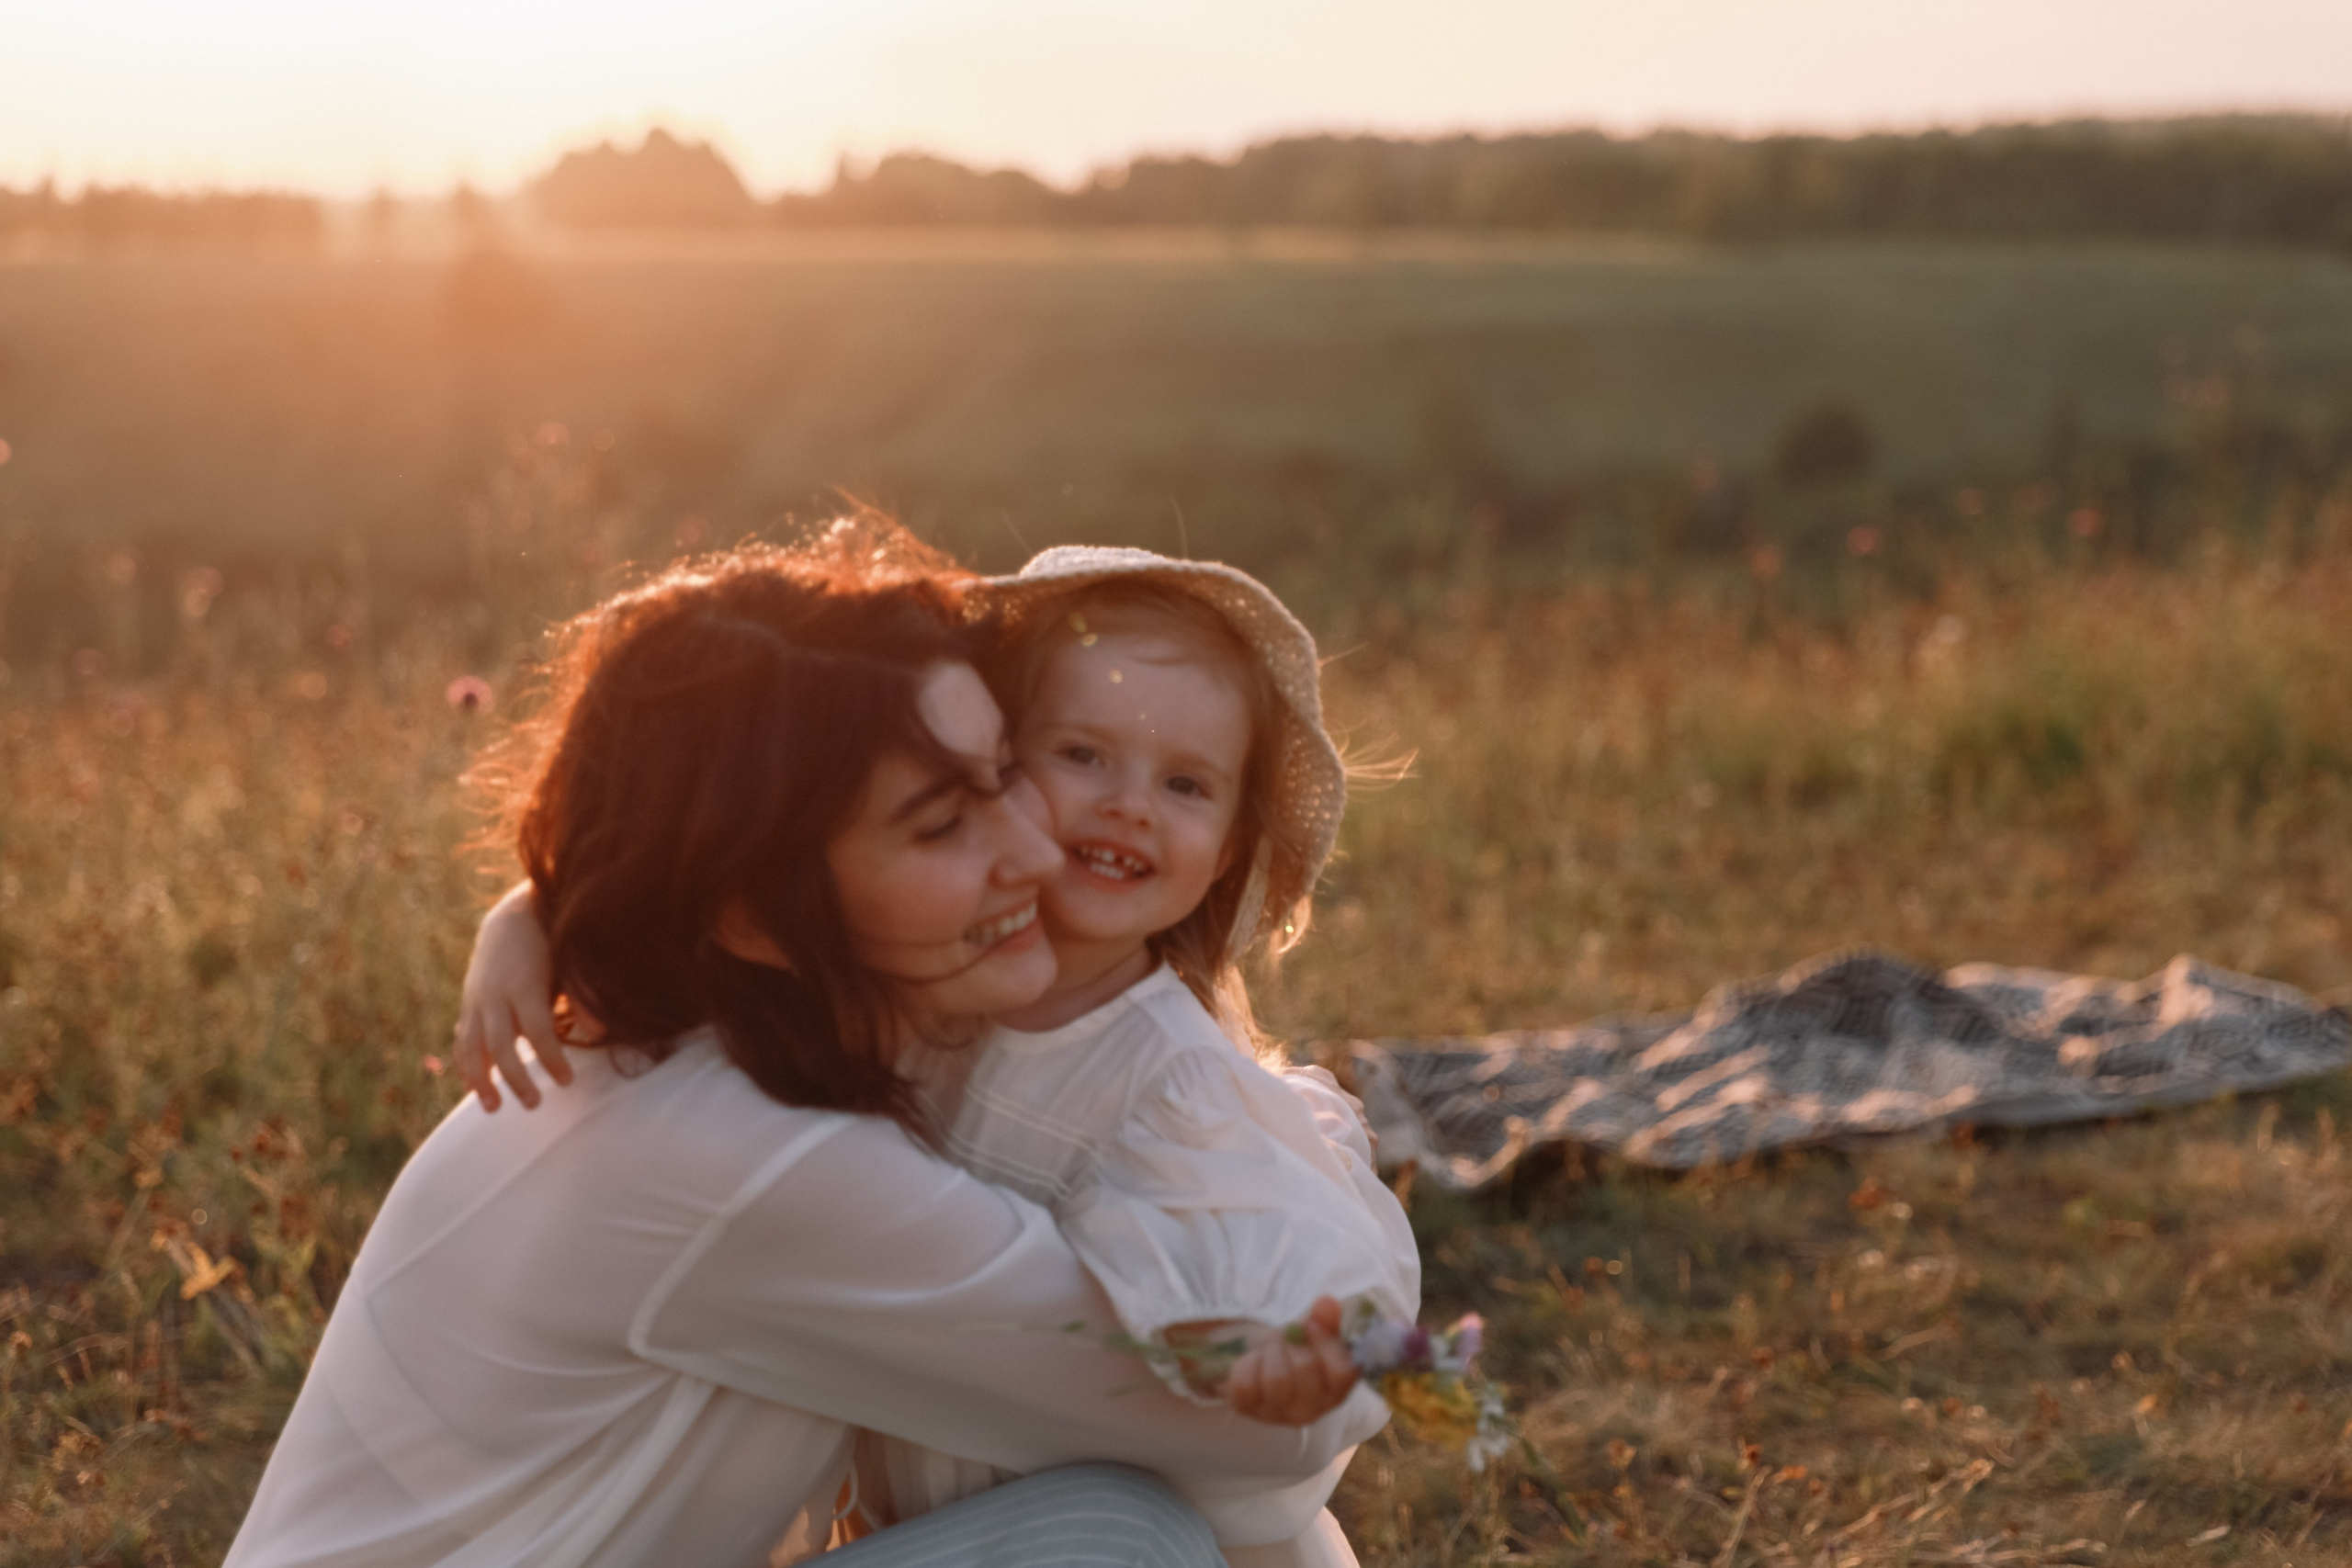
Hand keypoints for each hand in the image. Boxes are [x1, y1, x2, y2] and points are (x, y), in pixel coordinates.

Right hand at [452, 880, 590, 1110]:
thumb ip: (582, 998)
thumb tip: (600, 1033)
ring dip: (480, 1080)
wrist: (513, 918)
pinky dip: (467, 1065)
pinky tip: (475, 1087)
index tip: (568, 1081)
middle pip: (501, 1046)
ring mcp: (477, 999)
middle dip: (516, 1079)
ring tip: (492, 1108)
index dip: (552, 1059)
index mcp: (524, 984)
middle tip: (535, 1104)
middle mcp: (495, 994)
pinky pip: (463, 1039)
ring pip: (471, 1046)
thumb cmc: (552, 945)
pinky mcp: (468, 1003)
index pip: (538, 1031)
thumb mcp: (569, 966)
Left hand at [1225, 1297, 1359, 1426]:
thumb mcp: (1317, 1329)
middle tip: (1286, 1334)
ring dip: (1271, 1351)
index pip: (1342, 1372)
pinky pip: (1245, 1385)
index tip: (1311, 1324)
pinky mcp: (1250, 1410)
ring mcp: (1279, 1414)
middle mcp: (1312, 1409)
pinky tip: (1254, 1361)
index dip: (1326, 1343)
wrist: (1263, 1361)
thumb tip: (1327, 1304)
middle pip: (1305, 1370)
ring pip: (1276, 1380)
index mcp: (1336, 1389)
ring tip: (1271, 1347)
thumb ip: (1329, 1316)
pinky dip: (1246, 1364)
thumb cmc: (1298, 1348)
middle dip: (1293, 1341)